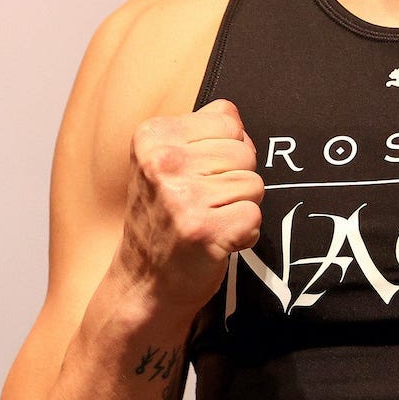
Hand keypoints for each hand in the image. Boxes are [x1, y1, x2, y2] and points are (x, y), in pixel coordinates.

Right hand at [112, 98, 264, 319]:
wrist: (144, 281)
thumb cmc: (162, 219)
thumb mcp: (165, 161)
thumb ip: (201, 130)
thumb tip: (234, 118)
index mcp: (153, 136)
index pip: (228, 122)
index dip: (225, 152)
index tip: (199, 175)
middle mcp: (164, 162)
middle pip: (245, 152)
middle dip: (235, 179)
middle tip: (204, 203)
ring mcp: (182, 197)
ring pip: (254, 184)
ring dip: (239, 207)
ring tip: (209, 220)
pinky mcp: (203, 230)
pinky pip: (254, 216)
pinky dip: (243, 233)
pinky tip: (216, 239)